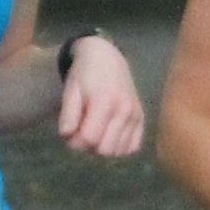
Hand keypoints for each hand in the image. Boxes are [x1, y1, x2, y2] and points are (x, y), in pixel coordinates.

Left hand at [56, 34, 145, 156]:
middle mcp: (124, 110)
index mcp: (104, 101)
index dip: (75, 142)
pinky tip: (110, 135)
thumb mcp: (70, 91)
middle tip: (82, 132)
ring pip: (119, 151)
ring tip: (96, 133)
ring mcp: (135, 115)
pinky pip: (133, 147)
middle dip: (89, 147)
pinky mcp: (141, 119)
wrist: (107, 58)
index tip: (69, 134)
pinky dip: (120, 147)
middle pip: (105, 149)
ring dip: (104, 148)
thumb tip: (68, 137)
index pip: (90, 138)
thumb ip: (68, 115)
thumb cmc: (84, 74)